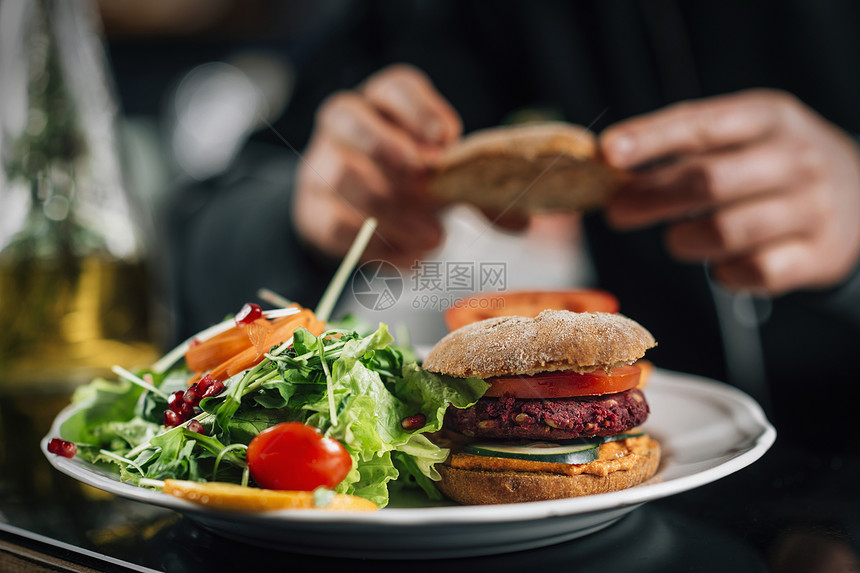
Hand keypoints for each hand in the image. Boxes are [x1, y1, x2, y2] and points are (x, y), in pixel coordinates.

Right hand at [292, 64, 460, 266]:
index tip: (446, 139)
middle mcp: (342, 124)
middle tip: (425, 179)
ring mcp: (319, 166)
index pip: (394, 88)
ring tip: (433, 236)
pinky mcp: (313, 212)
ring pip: (342, 178)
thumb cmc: (411, 181)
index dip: (419, 110)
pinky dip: (376, 244)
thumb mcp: (434, 166)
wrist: (362, 218)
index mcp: (380, 102)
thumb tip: (449, 165)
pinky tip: (410, 256)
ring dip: (391, 210)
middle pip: (348, 118)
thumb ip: (442, 162)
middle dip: (386, 147)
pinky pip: (337, 225)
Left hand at [599, 89, 859, 294]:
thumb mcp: (744, 134)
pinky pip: (749, 272)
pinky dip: (721, 272)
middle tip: (617, 211)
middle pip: (706, 181)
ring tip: (678, 237)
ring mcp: (812, 208)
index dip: (650, 138)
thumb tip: (611, 163)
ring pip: (723, 232)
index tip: (606, 151)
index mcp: (771, 117)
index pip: (703, 124)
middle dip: (649, 198)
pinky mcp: (817, 256)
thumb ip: (686, 144)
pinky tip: (721, 261)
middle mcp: (797, 158)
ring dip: (683, 240)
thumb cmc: (774, 163)